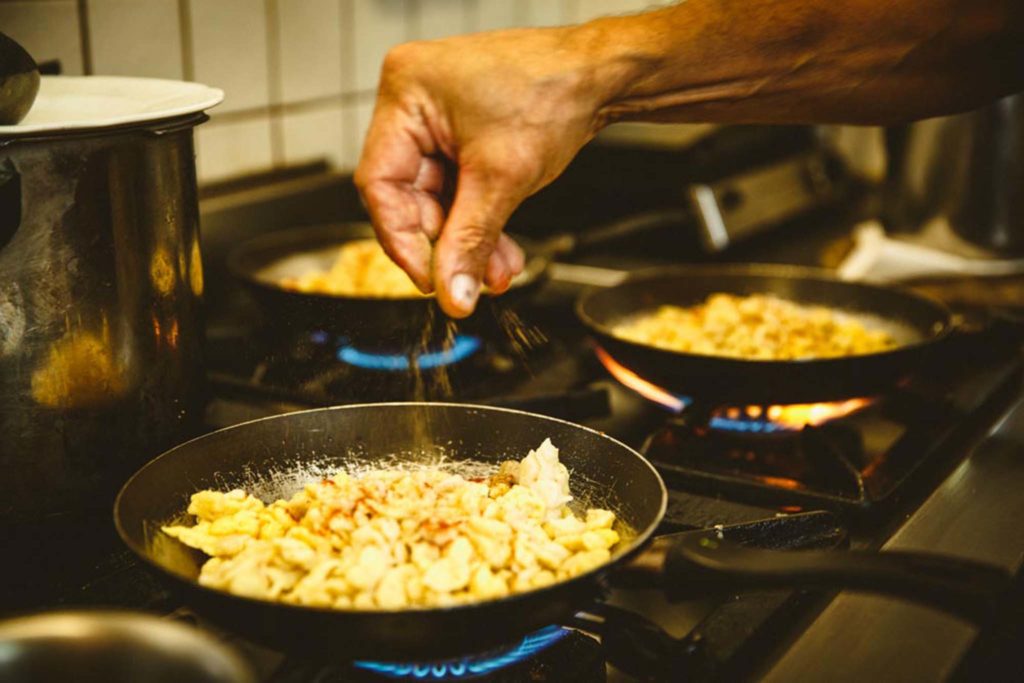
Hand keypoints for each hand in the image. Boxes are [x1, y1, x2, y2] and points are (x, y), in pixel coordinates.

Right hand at [355, 28, 615, 317]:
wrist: (601, 75)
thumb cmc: (554, 91)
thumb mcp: (503, 178)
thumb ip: (470, 242)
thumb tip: (450, 293)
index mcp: (405, 94)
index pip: (379, 183)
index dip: (403, 240)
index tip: (429, 279)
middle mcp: (412, 101)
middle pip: (410, 195)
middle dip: (447, 242)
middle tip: (468, 280)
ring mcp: (437, 117)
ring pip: (439, 198)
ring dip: (468, 238)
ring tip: (496, 271)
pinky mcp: (461, 132)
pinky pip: (458, 187)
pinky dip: (479, 219)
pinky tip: (499, 249)